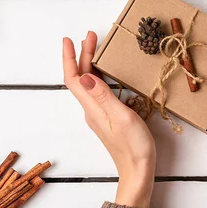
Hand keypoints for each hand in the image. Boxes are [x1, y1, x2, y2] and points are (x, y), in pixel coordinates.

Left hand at [63, 32, 155, 207]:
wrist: (137, 171)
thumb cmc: (133, 146)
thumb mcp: (121, 117)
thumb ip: (104, 96)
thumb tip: (85, 76)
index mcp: (92, 107)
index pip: (73, 79)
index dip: (69, 58)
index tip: (69, 40)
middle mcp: (91, 109)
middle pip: (80, 79)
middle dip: (82, 55)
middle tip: (91, 36)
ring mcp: (99, 114)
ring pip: (88, 84)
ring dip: (89, 64)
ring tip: (96, 48)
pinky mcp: (107, 118)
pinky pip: (97, 91)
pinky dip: (98, 76)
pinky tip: (106, 73)